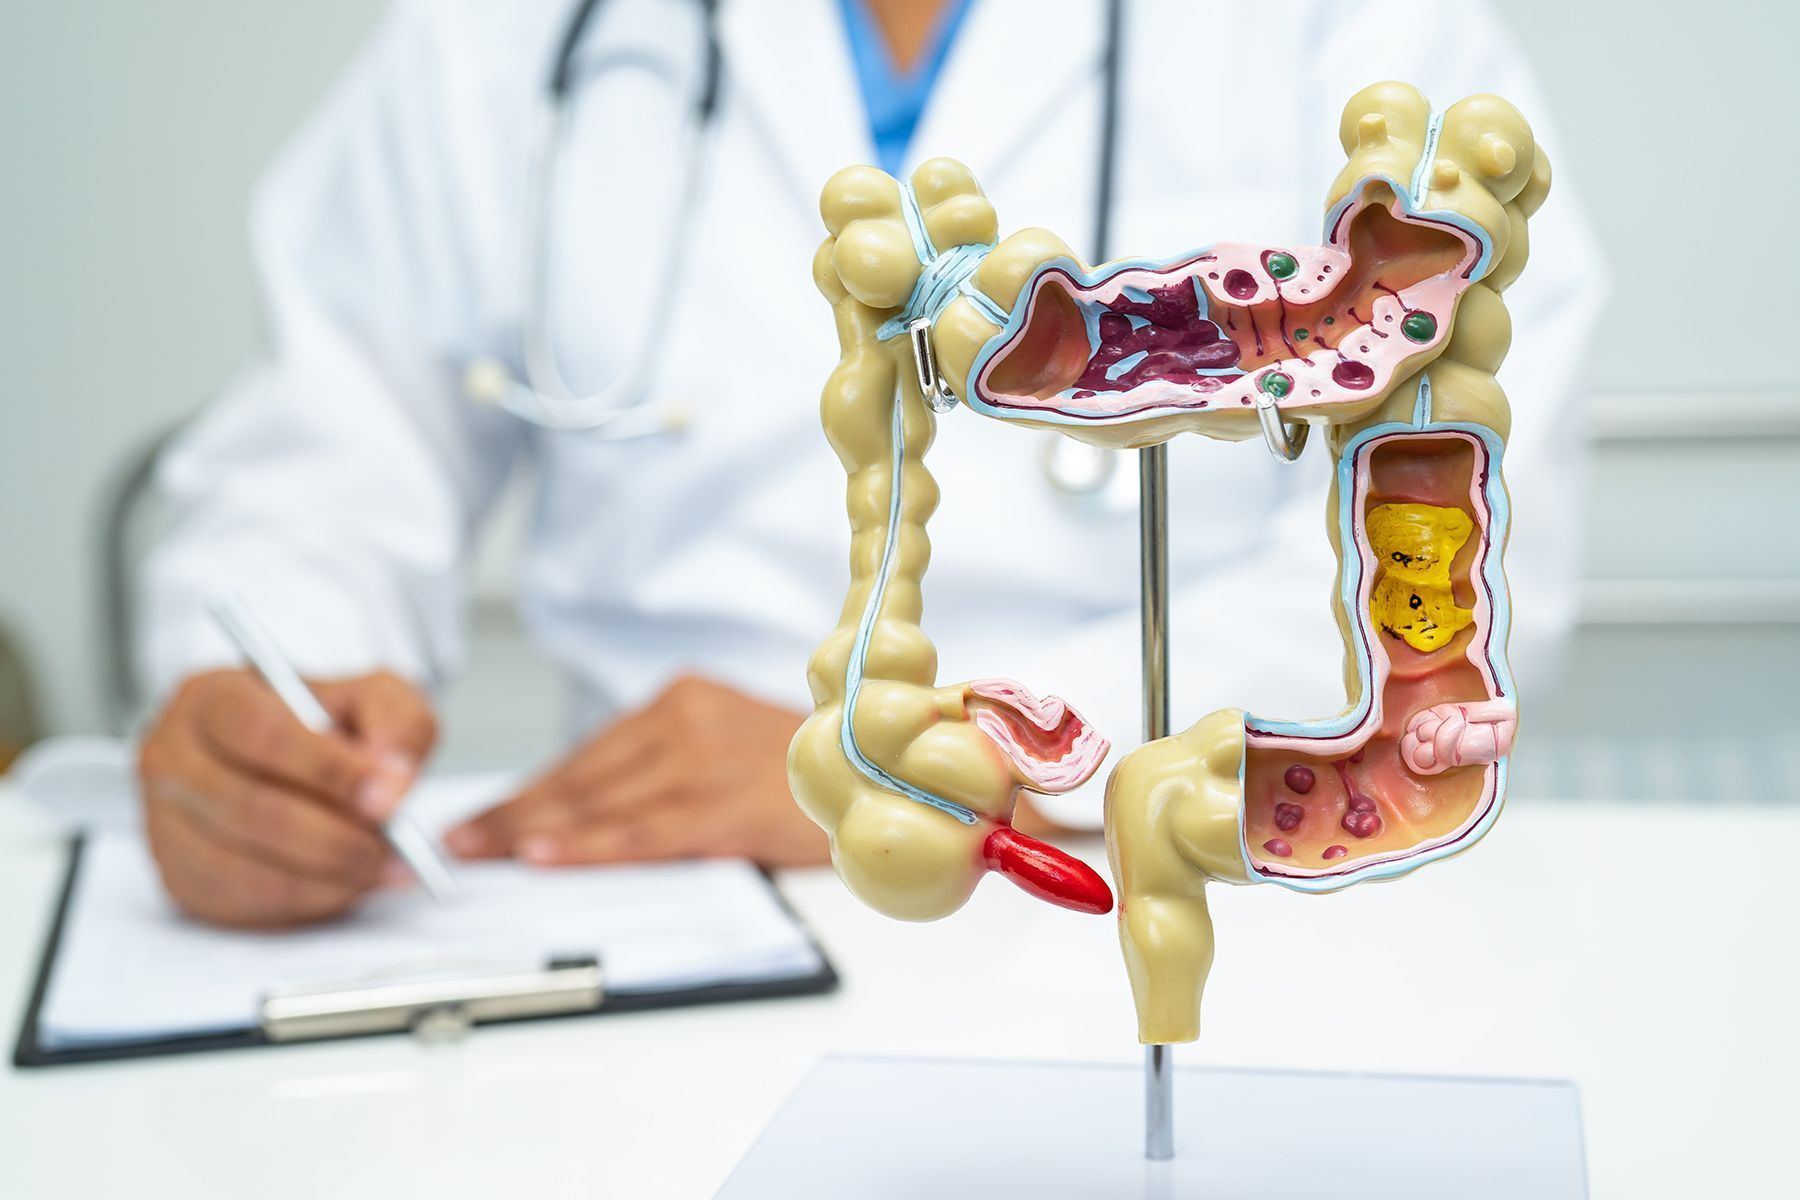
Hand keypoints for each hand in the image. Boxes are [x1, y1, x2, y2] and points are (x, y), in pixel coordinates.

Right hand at [137, 668, 437, 927]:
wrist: (294, 757)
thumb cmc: (327, 722)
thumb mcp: (374, 697)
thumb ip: (393, 724)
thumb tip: (392, 781)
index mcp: (211, 697)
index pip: (263, 734)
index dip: (328, 771)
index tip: (385, 797)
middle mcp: (172, 758)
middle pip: (251, 808)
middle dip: (334, 836)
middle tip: (393, 844)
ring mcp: (165, 824)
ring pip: (246, 867)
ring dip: (327, 876)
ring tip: (381, 865)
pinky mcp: (180, 878)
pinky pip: (245, 904)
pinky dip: (307, 902)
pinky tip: (347, 883)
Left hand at [446, 675, 826, 868]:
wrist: (882, 767)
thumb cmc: (803, 769)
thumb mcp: (727, 746)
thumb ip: (662, 769)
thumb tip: (580, 815)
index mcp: (683, 700)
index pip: (586, 755)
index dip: (526, 791)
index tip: (478, 818)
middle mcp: (686, 720)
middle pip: (582, 776)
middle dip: (512, 813)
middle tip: (457, 843)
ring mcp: (705, 760)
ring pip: (601, 802)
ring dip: (533, 832)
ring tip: (482, 854)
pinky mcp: (725, 804)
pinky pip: (643, 832)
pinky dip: (588, 846)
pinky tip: (546, 856)